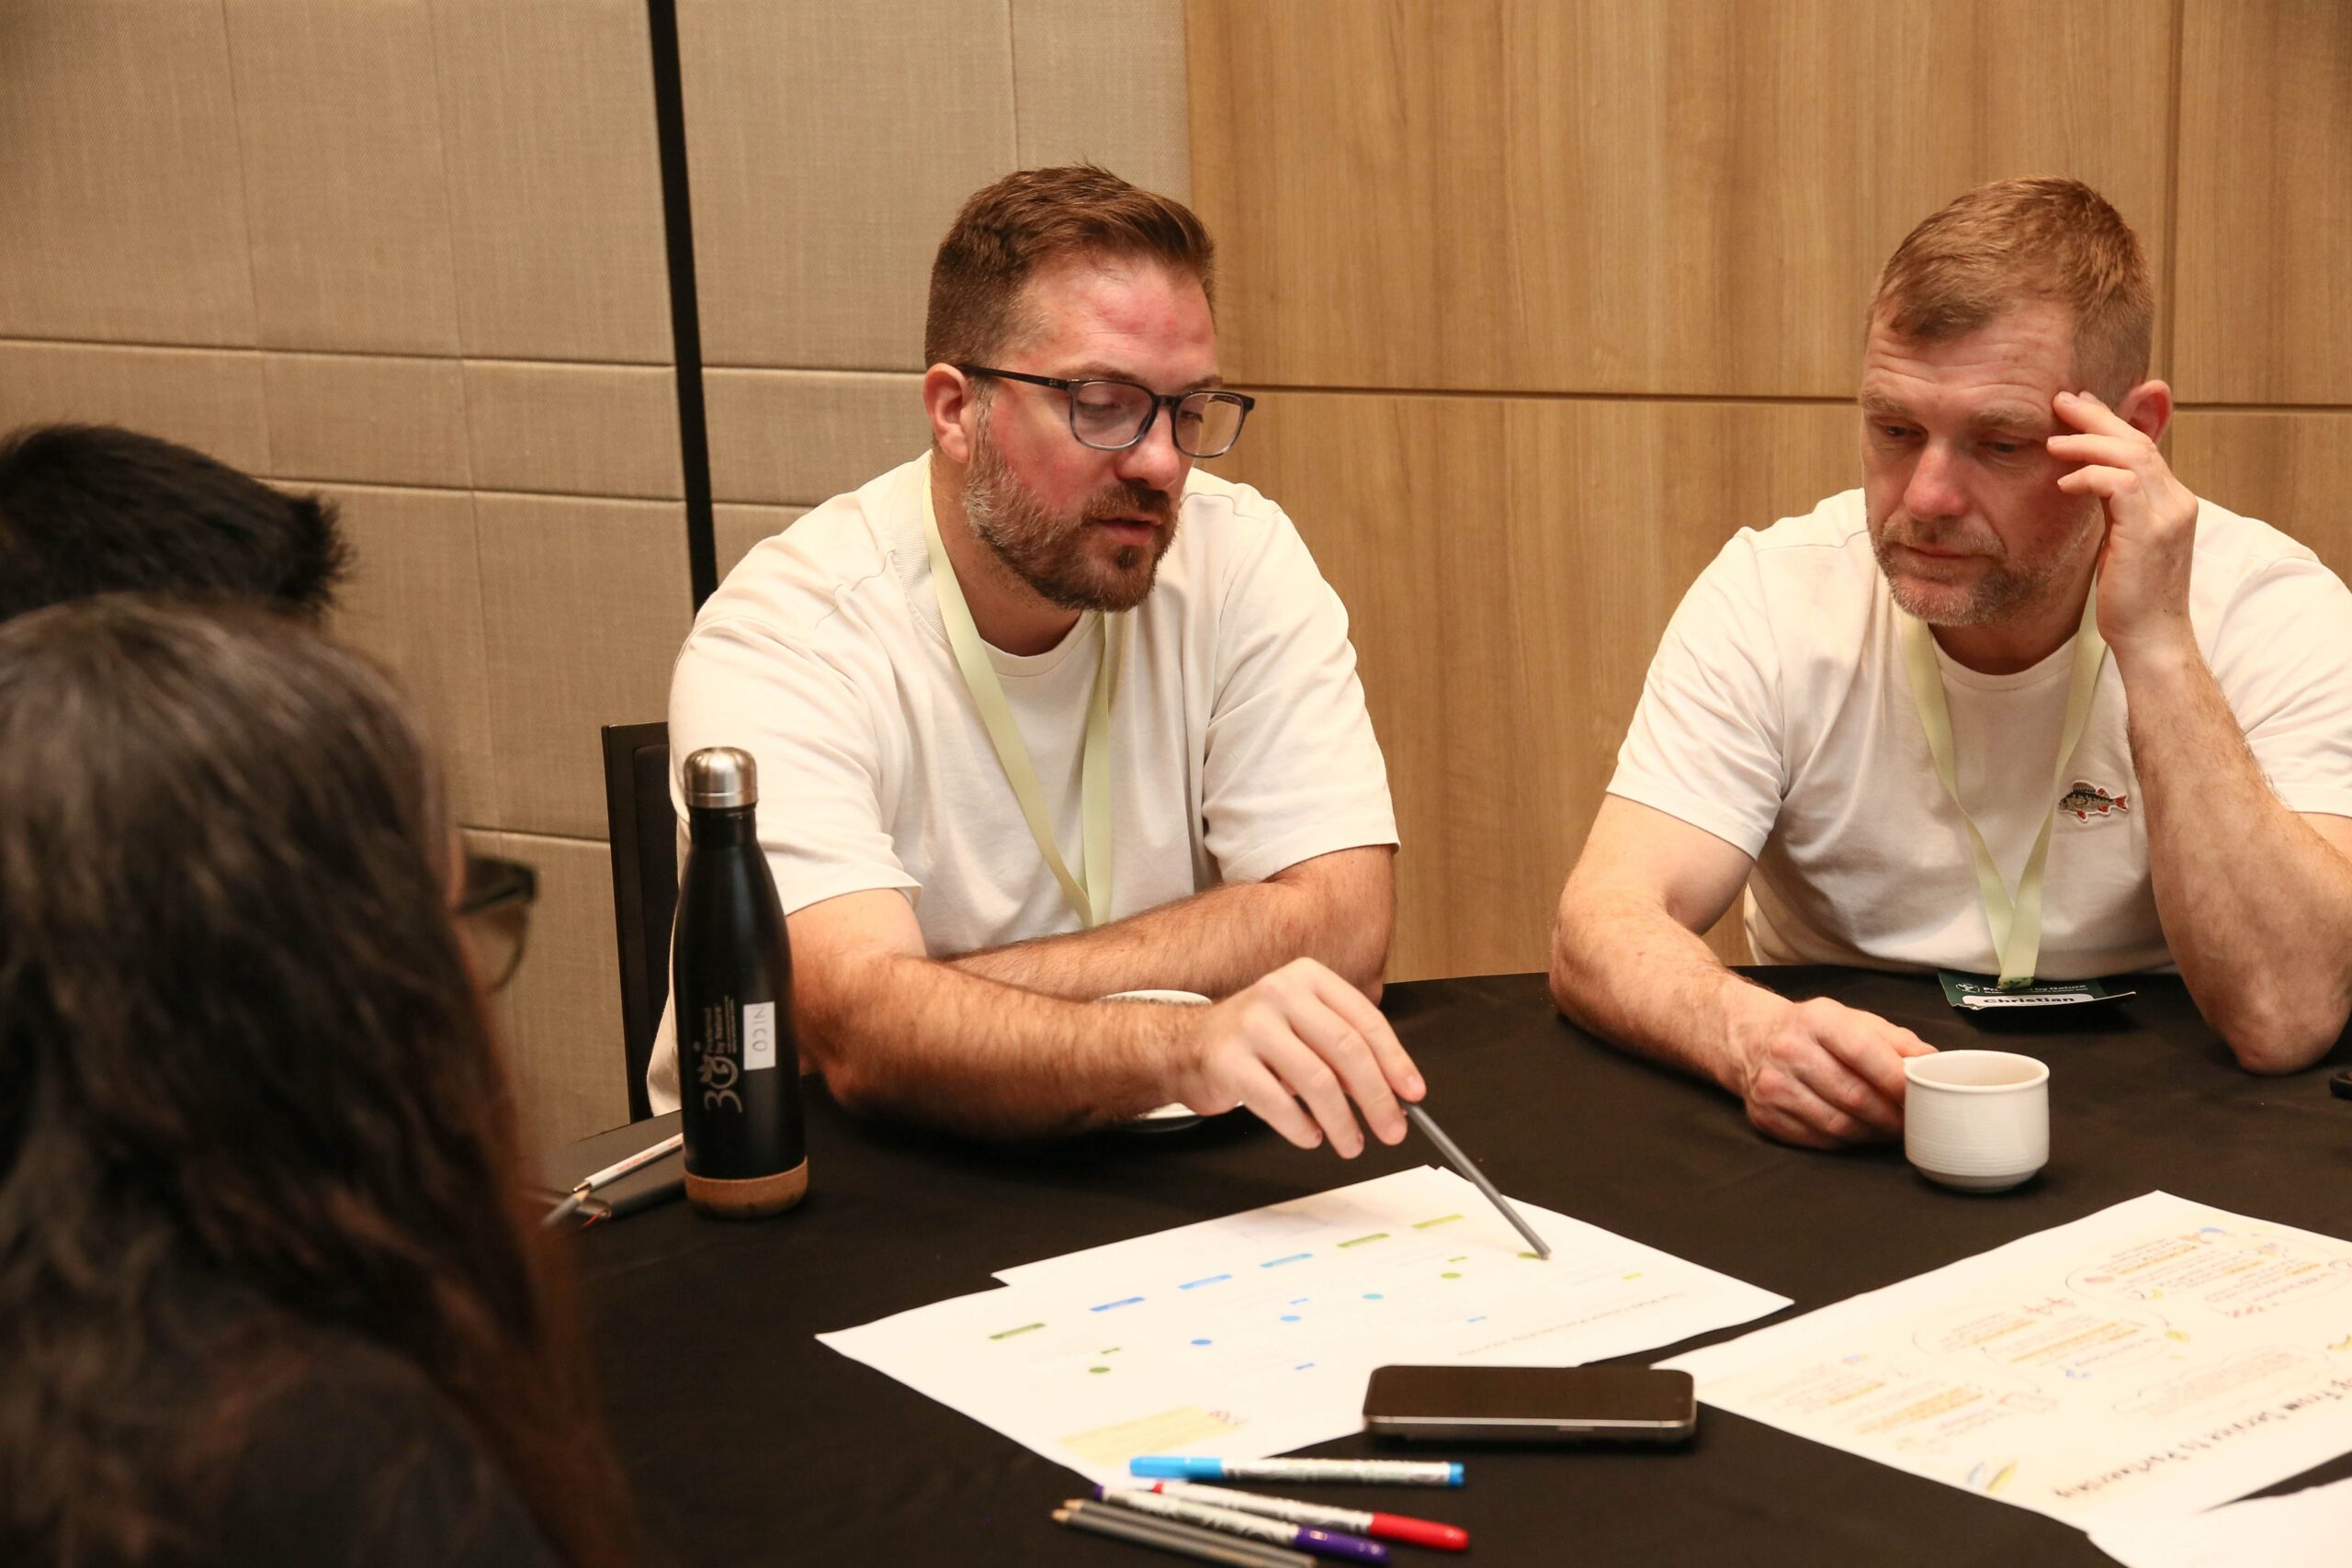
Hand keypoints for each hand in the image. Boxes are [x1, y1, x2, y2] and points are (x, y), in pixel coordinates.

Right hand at [1170, 957, 1425, 1156]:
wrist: (1187, 1045)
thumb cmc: (1256, 1040)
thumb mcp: (1304, 1028)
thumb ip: (1345, 1051)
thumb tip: (1394, 1092)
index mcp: (1308, 978)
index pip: (1365, 1021)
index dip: (1396, 1062)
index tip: (1413, 1094)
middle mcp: (1281, 993)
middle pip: (1347, 1050)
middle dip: (1376, 1097)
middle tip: (1391, 1129)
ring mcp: (1252, 1024)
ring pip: (1317, 1080)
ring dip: (1342, 1121)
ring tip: (1350, 1142)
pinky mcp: (1228, 1059)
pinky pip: (1278, 1102)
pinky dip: (1302, 1127)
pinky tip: (1311, 1135)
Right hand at [1726, 996, 1936, 1148]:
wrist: (1749, 1040)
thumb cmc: (1811, 1031)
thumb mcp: (1851, 1019)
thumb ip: (1895, 1039)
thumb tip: (1932, 1061)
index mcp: (1816, 1021)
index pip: (1863, 1053)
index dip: (1896, 1081)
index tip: (1921, 1096)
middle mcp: (1789, 1051)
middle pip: (1853, 1096)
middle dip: (1891, 1115)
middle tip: (1912, 1122)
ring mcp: (1773, 1087)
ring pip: (1838, 1124)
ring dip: (1872, 1133)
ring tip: (1889, 1129)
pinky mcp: (1765, 1116)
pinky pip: (1818, 1139)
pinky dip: (1847, 1141)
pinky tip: (1860, 1132)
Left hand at [2047, 389, 2198, 663]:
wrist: (2151, 639)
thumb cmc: (2130, 598)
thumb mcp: (2120, 543)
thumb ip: (2113, 510)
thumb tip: (2084, 484)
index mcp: (2172, 502)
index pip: (2142, 447)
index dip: (2109, 423)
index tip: (2076, 408)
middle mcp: (2177, 502)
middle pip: (2138, 440)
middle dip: (2098, 416)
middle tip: (2061, 400)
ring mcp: (2168, 515)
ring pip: (2131, 455)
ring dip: (2088, 443)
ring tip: (2053, 440)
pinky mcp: (2150, 532)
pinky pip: (2121, 485)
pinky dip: (2090, 476)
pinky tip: (2064, 483)